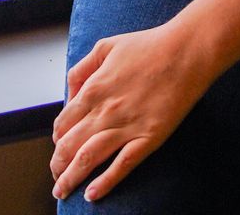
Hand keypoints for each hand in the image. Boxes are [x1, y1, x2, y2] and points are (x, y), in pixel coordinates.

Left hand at [50, 21, 213, 202]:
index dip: (57, 139)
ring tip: (63, 191)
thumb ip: (82, 69)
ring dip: (71, 178)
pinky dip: (104, 182)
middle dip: (58, 165)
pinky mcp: (148, 138)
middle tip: (55, 177)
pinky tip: (93, 194)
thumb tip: (70, 93)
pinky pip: (121, 166)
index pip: (63, 123)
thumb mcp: (105, 46)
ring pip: (89, 158)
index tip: (58, 147)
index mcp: (93, 88)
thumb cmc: (148, 46)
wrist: (185, 52)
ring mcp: (126, 127)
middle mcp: (105, 111)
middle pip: (70, 145)